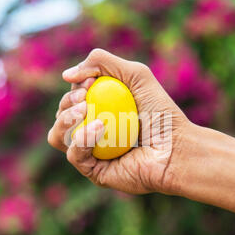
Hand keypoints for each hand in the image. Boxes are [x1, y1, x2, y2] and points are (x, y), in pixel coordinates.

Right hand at [47, 48, 191, 193]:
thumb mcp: (135, 75)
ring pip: (57, 136)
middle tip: (85, 98)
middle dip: (67, 103)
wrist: (176, 147)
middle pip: (60, 117)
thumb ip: (101, 62)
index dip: (75, 89)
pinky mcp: (94, 172)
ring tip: (85, 110)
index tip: (90, 82)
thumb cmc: (161, 112)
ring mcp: (91, 154)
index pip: (71, 99)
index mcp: (98, 112)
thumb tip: (66, 75)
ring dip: (65, 119)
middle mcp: (91, 133)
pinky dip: (81, 138)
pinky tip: (99, 126)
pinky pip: (74, 155)